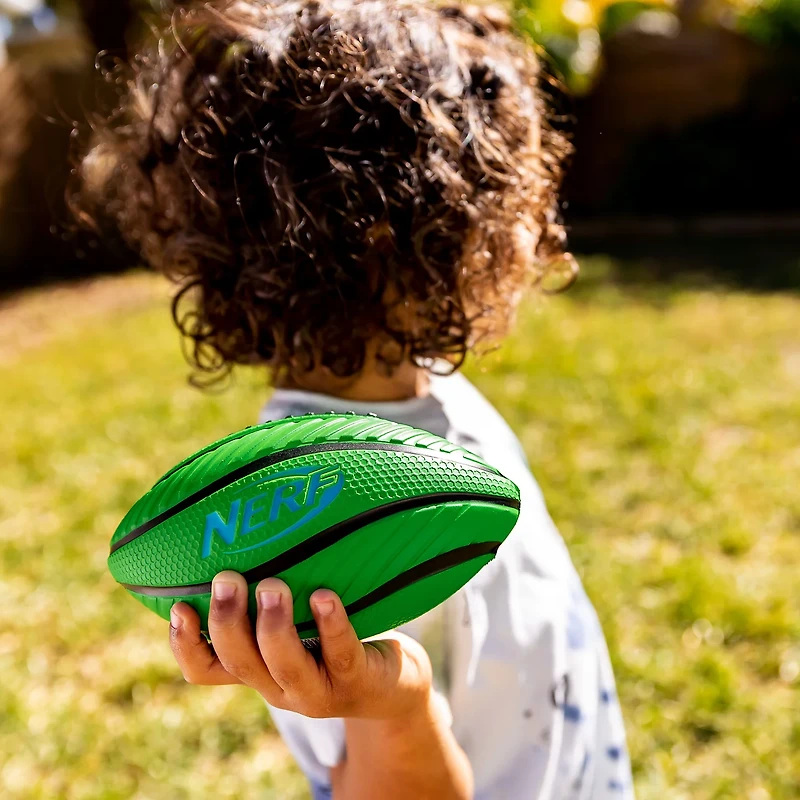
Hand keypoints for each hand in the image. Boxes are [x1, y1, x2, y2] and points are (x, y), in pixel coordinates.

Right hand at [168, 571, 433, 719]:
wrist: (394, 685)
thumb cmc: (336, 639)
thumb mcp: (298, 618)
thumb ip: (269, 589)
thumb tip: (245, 519)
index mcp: (258, 669)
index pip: (205, 670)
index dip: (184, 644)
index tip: (176, 604)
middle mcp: (280, 686)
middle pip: (240, 663)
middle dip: (227, 622)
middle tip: (226, 578)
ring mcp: (318, 691)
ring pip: (285, 666)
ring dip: (273, 627)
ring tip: (271, 586)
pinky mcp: (357, 682)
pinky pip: (340, 654)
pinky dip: (331, 625)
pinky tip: (325, 595)